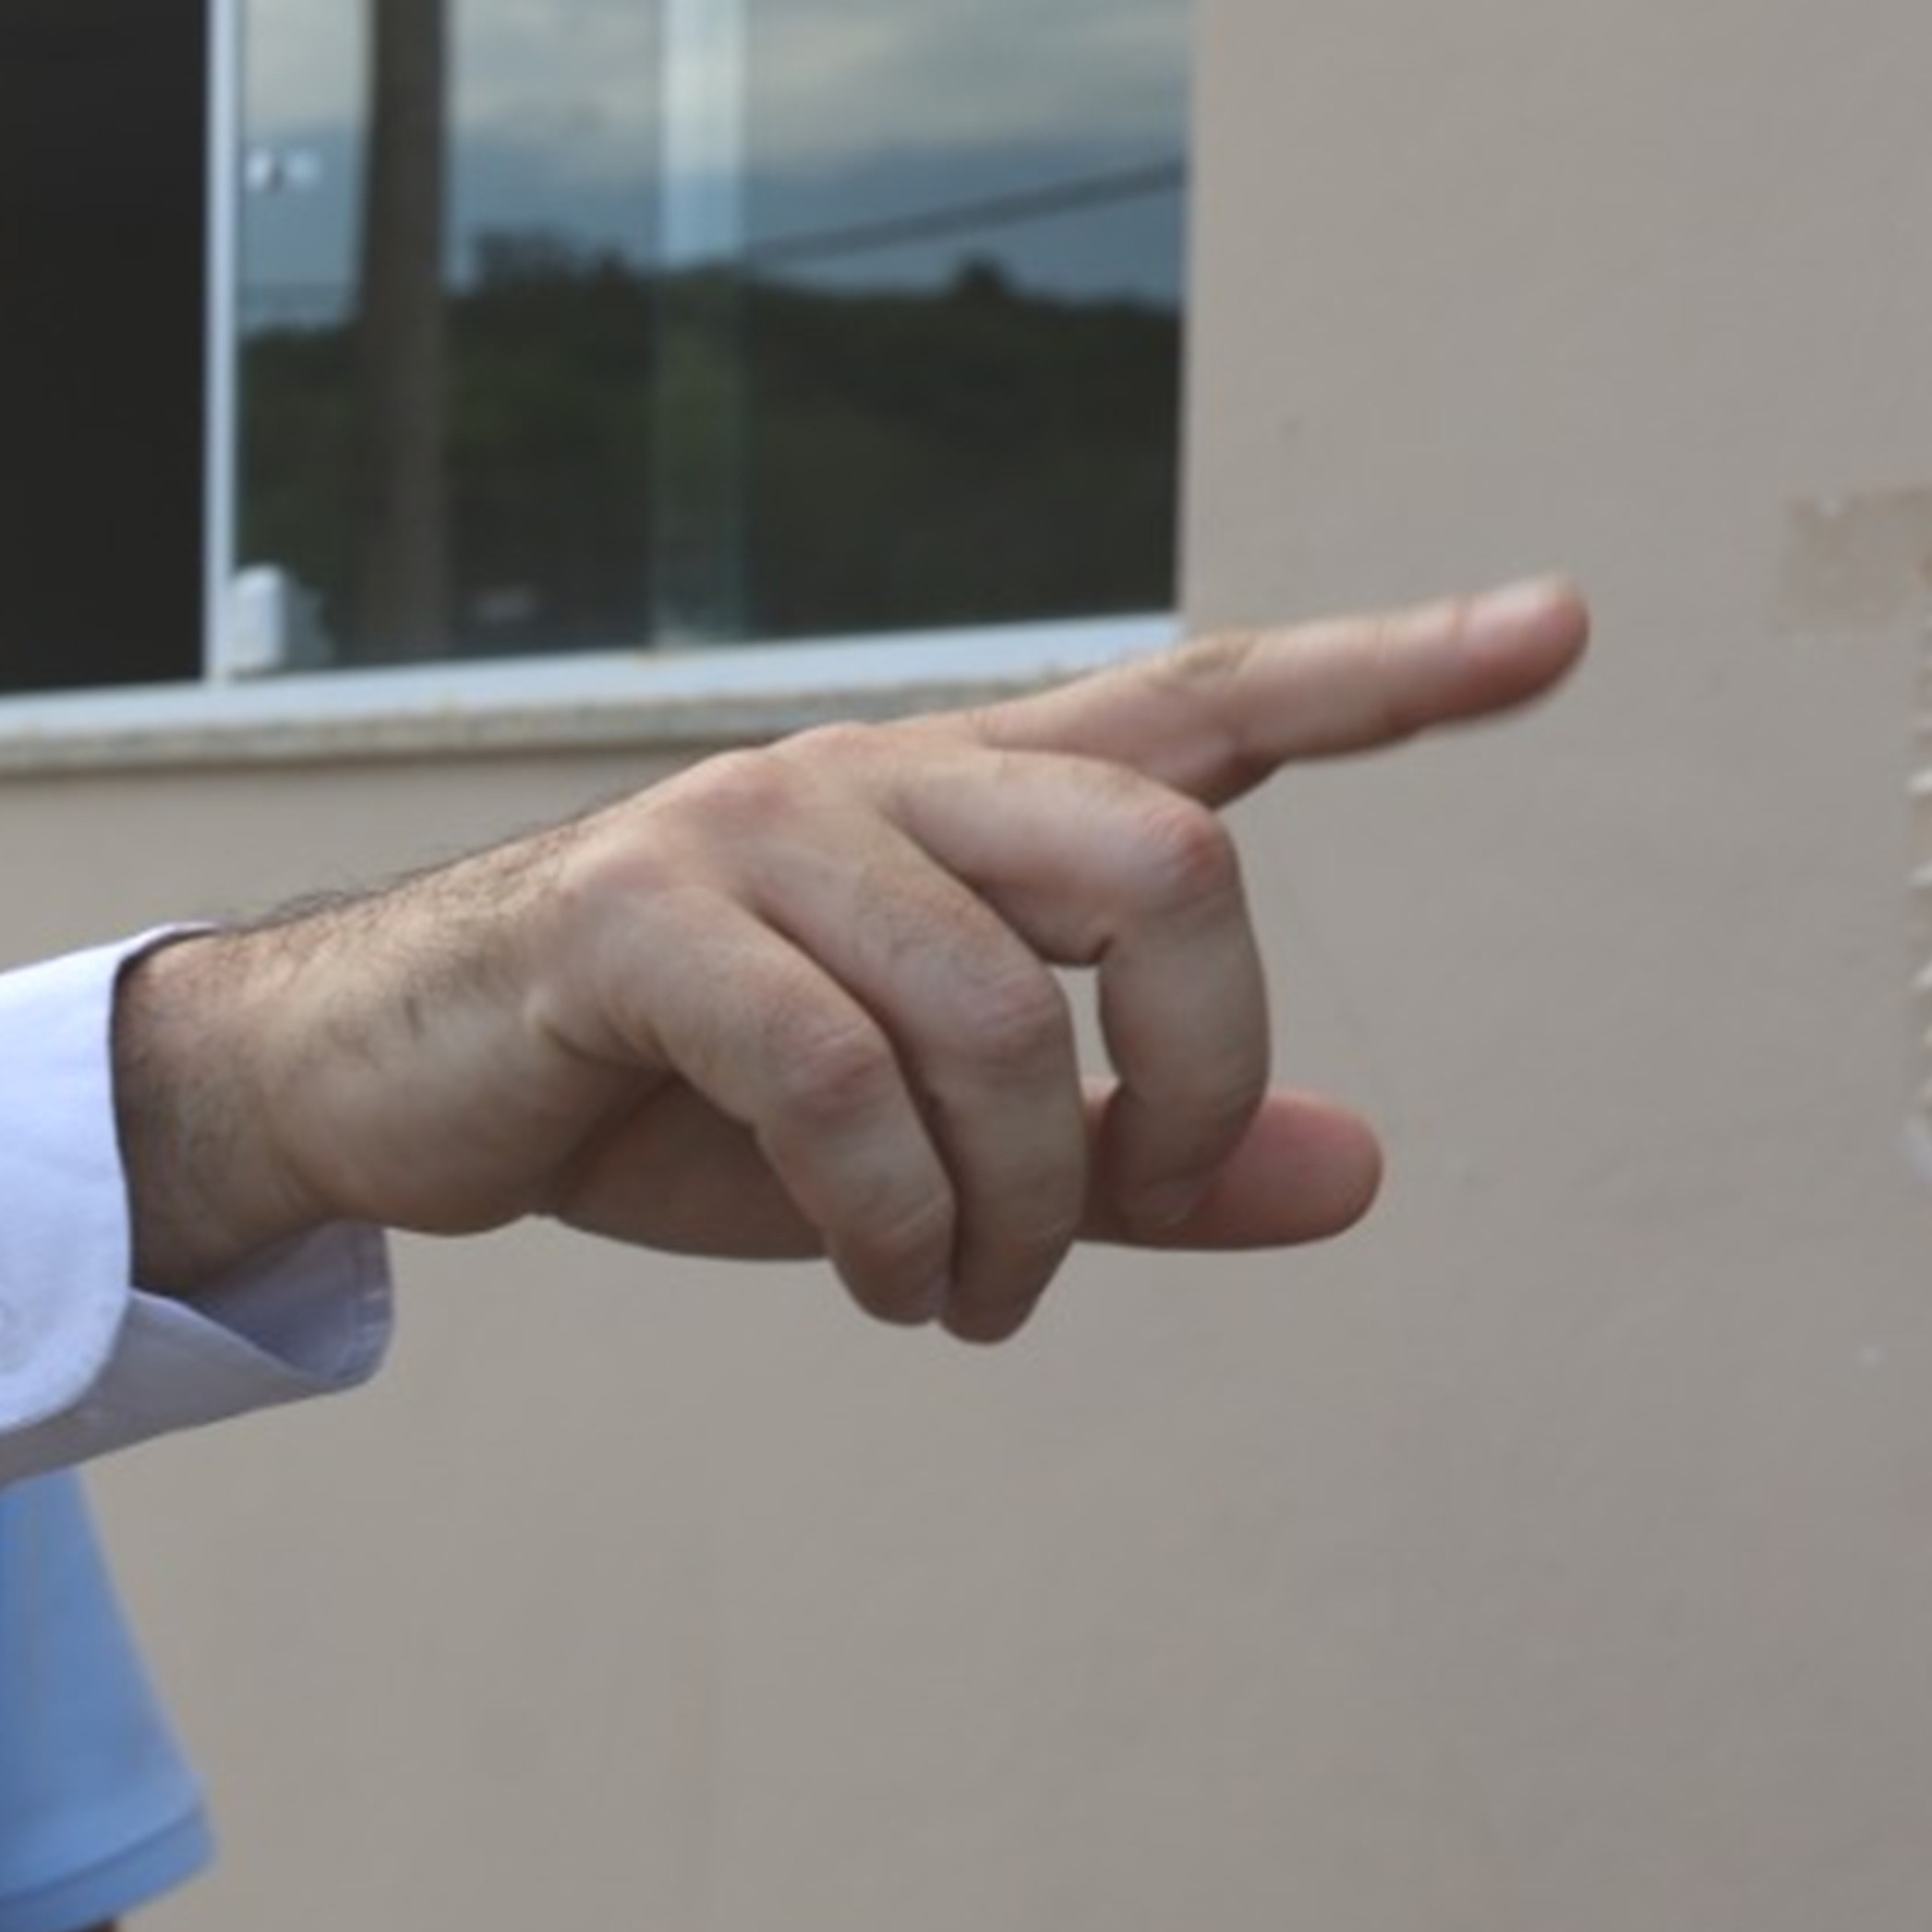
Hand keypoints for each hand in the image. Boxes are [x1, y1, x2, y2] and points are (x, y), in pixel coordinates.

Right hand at [113, 580, 1591, 1339]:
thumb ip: (1132, 1162)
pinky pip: (837, 1076)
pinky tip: (887, 1282)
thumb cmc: (653, 1104)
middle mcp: (873, 778)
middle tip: (1137, 1207)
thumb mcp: (927, 1153)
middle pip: (1165, 865)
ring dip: (1014, 1210)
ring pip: (997, 1012)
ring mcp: (748, 834)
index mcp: (957, 804)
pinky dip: (894, 1219)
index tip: (1556, 629)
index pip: (1205, 704)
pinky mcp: (631, 922)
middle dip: (1195, 1076)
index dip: (1389, 671)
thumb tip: (1356, 1170)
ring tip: (966, 1302)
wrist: (375, 1089)